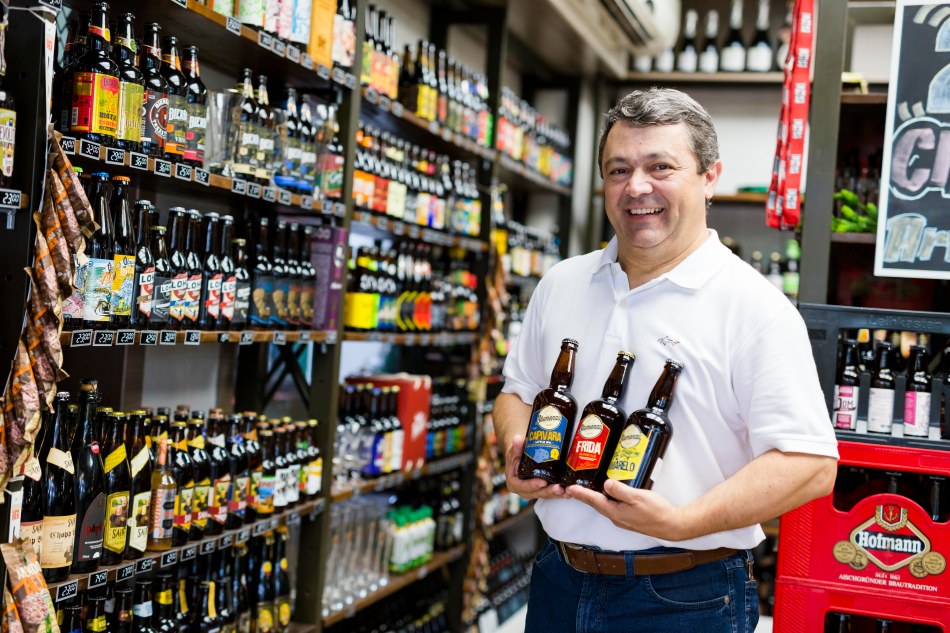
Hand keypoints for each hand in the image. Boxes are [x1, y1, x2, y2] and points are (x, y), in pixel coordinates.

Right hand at [504, 434, 569, 499]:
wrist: (521, 457)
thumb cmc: (518, 455)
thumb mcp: (515, 451)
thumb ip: (516, 447)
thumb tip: (517, 439)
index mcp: (514, 483)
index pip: (522, 486)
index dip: (532, 485)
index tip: (543, 482)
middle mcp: (524, 490)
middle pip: (536, 493)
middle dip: (548, 492)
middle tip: (558, 488)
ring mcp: (534, 492)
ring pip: (545, 495)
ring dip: (556, 494)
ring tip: (566, 492)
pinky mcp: (542, 491)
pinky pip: (551, 494)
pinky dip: (560, 494)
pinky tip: (568, 493)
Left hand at [566, 479, 694, 540]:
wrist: (672, 525)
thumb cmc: (656, 512)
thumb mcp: (637, 497)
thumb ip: (620, 490)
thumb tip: (606, 484)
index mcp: (615, 512)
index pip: (594, 500)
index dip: (581, 493)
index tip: (569, 488)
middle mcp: (616, 517)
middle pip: (596, 504)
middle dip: (584, 496)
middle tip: (572, 488)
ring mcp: (623, 519)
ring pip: (604, 506)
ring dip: (594, 498)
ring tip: (586, 490)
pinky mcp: (629, 518)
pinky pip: (613, 507)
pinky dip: (606, 500)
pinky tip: (608, 495)